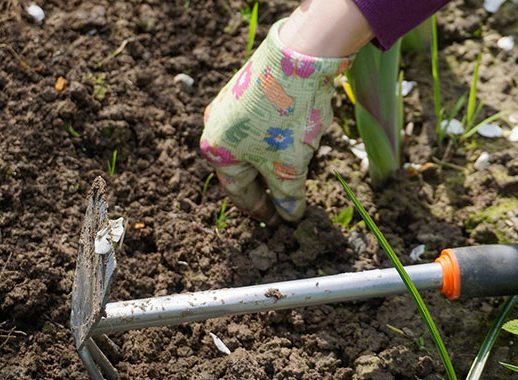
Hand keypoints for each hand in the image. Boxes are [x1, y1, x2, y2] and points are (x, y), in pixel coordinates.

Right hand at [200, 18, 350, 222]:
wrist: (298, 57)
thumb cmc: (285, 118)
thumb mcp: (288, 167)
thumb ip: (288, 196)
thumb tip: (291, 216)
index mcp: (217, 151)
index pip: (239, 192)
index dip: (262, 210)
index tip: (279, 221)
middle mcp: (216, 127)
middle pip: (245, 168)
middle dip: (269, 185)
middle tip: (288, 201)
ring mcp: (231, 105)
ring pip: (256, 145)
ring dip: (276, 160)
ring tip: (299, 168)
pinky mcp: (250, 88)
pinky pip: (263, 124)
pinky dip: (280, 137)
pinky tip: (301, 136)